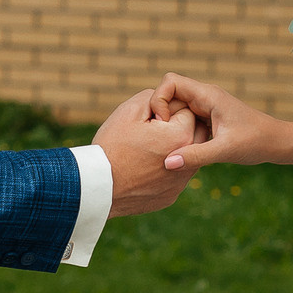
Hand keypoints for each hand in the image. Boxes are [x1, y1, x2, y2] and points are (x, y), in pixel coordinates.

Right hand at [93, 88, 197, 215]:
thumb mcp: (130, 110)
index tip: (149, 120)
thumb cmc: (112, 146)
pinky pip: (174, 176)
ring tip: (147, 150)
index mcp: (181, 135)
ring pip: (186, 156)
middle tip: (152, 132)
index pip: (187, 110)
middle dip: (178, 127)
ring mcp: (180, 182)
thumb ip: (155, 98)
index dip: (167, 110)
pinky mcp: (171, 195)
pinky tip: (144, 169)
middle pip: (194, 134)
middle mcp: (188, 161)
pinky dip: (164, 170)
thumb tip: (167, 104)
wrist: (98, 187)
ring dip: (173, 149)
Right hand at [153, 74, 280, 174]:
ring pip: (176, 108)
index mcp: (208, 95)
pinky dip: (179, 130)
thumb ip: (195, 156)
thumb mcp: (225, 151)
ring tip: (172, 144)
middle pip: (169, 95)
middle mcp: (205, 96)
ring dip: (170, 125)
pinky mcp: (208, 116)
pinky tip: (183, 148)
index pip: (170, 81)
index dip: (159, 99)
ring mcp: (206, 106)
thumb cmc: (256, 142)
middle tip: (164, 138)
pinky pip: (184, 118)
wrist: (277, 142)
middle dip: (162, 115)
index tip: (165, 124)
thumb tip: (166, 163)